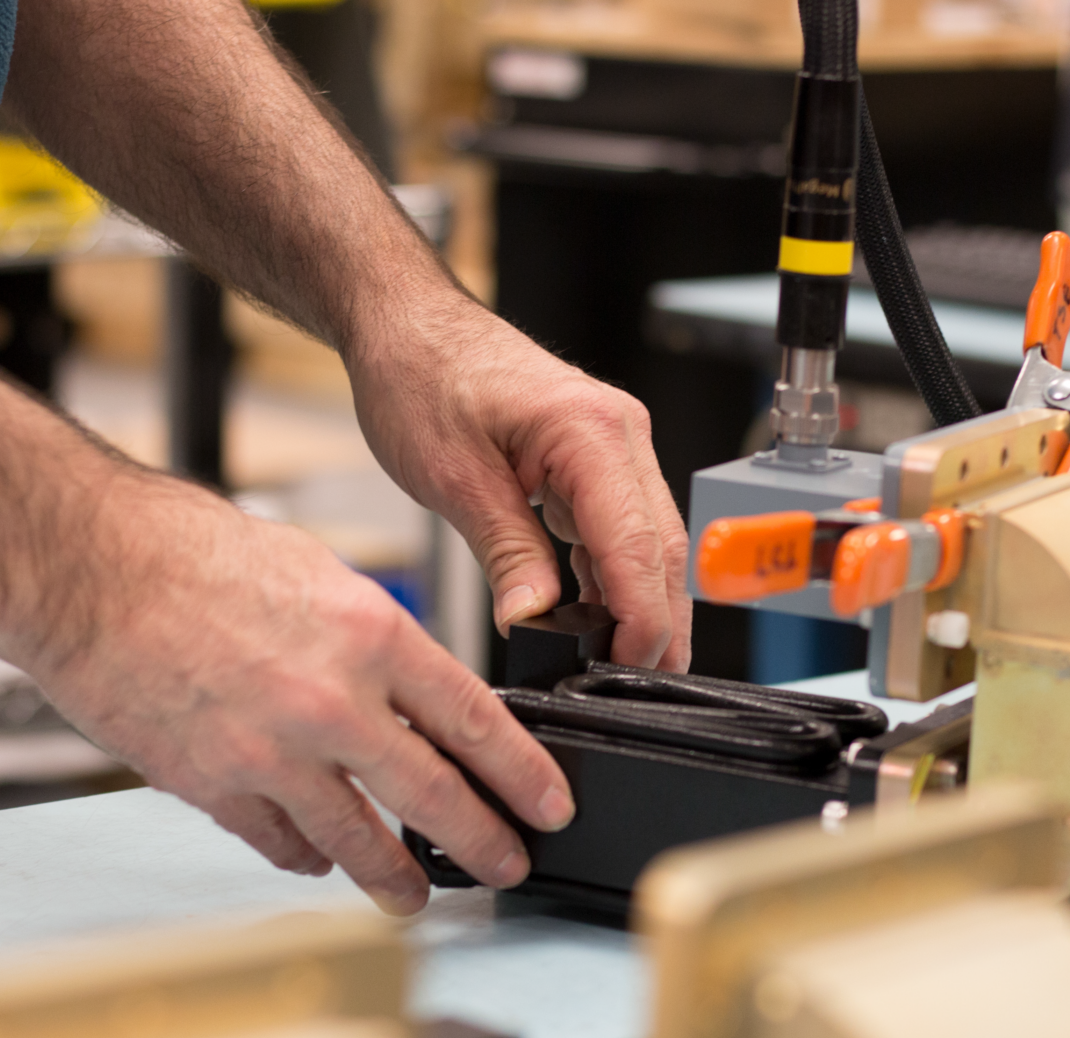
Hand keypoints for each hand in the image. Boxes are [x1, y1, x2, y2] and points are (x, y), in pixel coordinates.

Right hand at [22, 473, 573, 914]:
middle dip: (482, 841)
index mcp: (374, 637)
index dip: (523, 773)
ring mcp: (271, 753)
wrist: (91, 569)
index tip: (549, 804)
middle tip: (508, 864)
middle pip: (432, 795)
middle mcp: (332, 702)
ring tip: (417, 897)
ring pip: (355, 839)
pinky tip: (320, 859)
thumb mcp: (326, 579)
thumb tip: (420, 699)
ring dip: (395, 876)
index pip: (476, 722)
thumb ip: (379, 646)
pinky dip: (305, 854)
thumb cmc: (197, 556)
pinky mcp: (213, 786)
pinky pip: (279, 842)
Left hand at [347, 290, 692, 671]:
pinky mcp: (597, 456)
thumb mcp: (454, 478)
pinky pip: (622, 526)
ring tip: (621, 660)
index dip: (642, 617)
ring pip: (651, 540)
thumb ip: (506, 553)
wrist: (406, 323)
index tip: (630, 667)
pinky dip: (613, 574)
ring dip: (640, 601)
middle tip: (643, 681)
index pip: (638, 545)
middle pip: (663, 547)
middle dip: (659, 620)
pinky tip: (596, 614)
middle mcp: (619, 431)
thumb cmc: (420, 374)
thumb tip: (534, 619)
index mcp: (590, 430)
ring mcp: (615, 442)